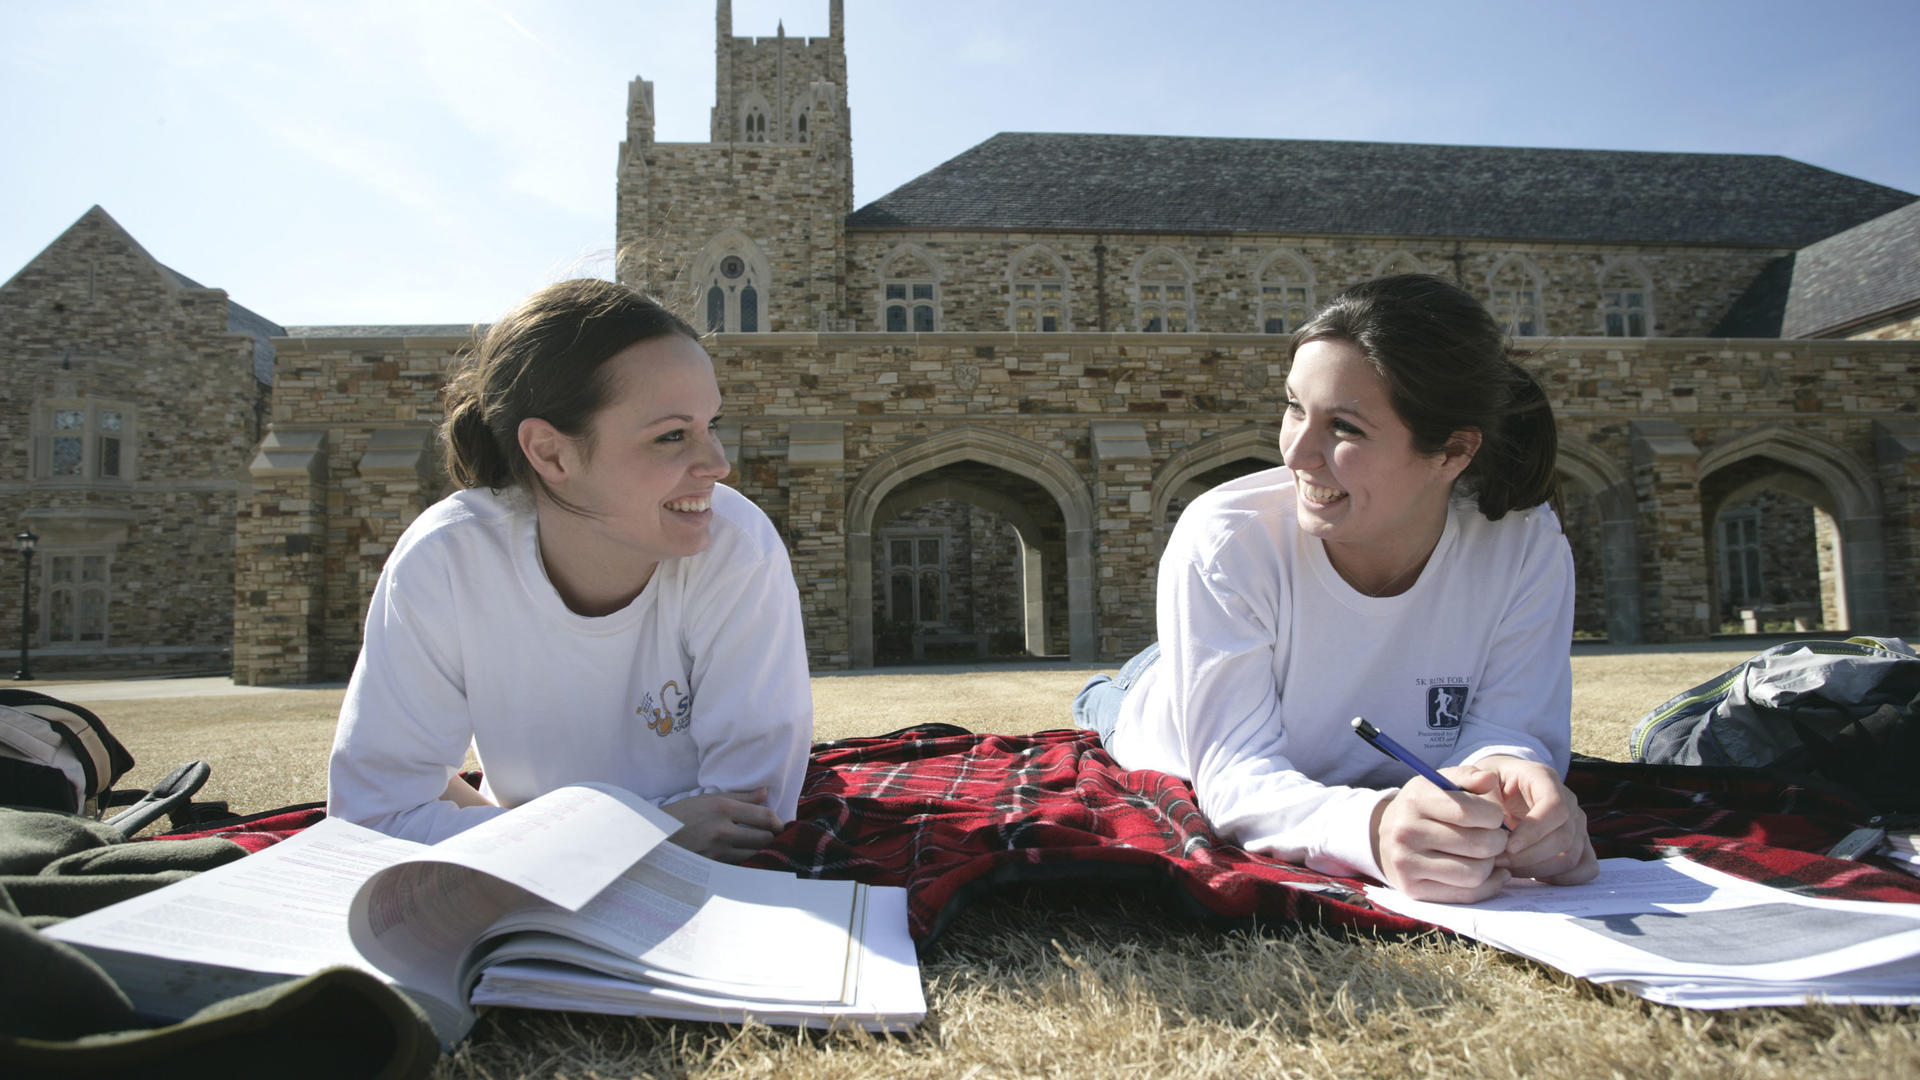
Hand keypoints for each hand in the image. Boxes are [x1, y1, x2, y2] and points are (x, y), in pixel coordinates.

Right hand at [662, 788, 784, 862]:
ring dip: (760, 851)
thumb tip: (766, 792)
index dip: (778, 822)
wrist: (654, 838)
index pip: (765, 816)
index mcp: (722, 808)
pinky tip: (744, 856)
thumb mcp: (708, 799)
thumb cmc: (682, 815)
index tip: (778, 824)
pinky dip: (746, 861)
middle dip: (771, 837)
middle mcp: (722, 830)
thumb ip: (740, 797)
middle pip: (765, 838)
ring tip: (759, 846)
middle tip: (771, 836)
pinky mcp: (713, 868)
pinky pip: (740, 866)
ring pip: (755, 854)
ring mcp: (717, 852)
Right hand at [1371, 767, 1511, 902]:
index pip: (1468, 811)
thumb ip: (1467, 777)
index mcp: (1416, 800)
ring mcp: (1408, 863)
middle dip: (1498, 841)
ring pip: (1475, 873)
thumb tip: (1490, 779)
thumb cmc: (1423, 808)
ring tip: (1487, 854)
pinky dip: (1488, 885)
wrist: (1384, 837)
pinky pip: (1466, 894)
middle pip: (1478, 844)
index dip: (1494, 815)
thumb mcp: (1439, 784)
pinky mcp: (1414, 889)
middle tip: (1496, 837)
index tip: (1494, 816)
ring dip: (1491, 864)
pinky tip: (1492, 873)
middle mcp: (1407, 832)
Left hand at [1474, 755, 1597, 884]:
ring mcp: (1576, 823)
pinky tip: (1534, 877)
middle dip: (1529, 857)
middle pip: (1564, 837)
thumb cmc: (1486, 784)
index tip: (1508, 847)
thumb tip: (1491, 809)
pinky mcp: (1579, 843)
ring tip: (1508, 869)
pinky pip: (1585, 867)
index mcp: (1544, 778)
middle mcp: (1568, 800)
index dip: (1534, 832)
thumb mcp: (1476, 779)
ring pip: (1571, 856)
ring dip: (1538, 870)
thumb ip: (1479, 790)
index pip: (1555, 807)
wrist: (1499, 786)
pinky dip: (1563, 879)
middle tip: (1499, 862)